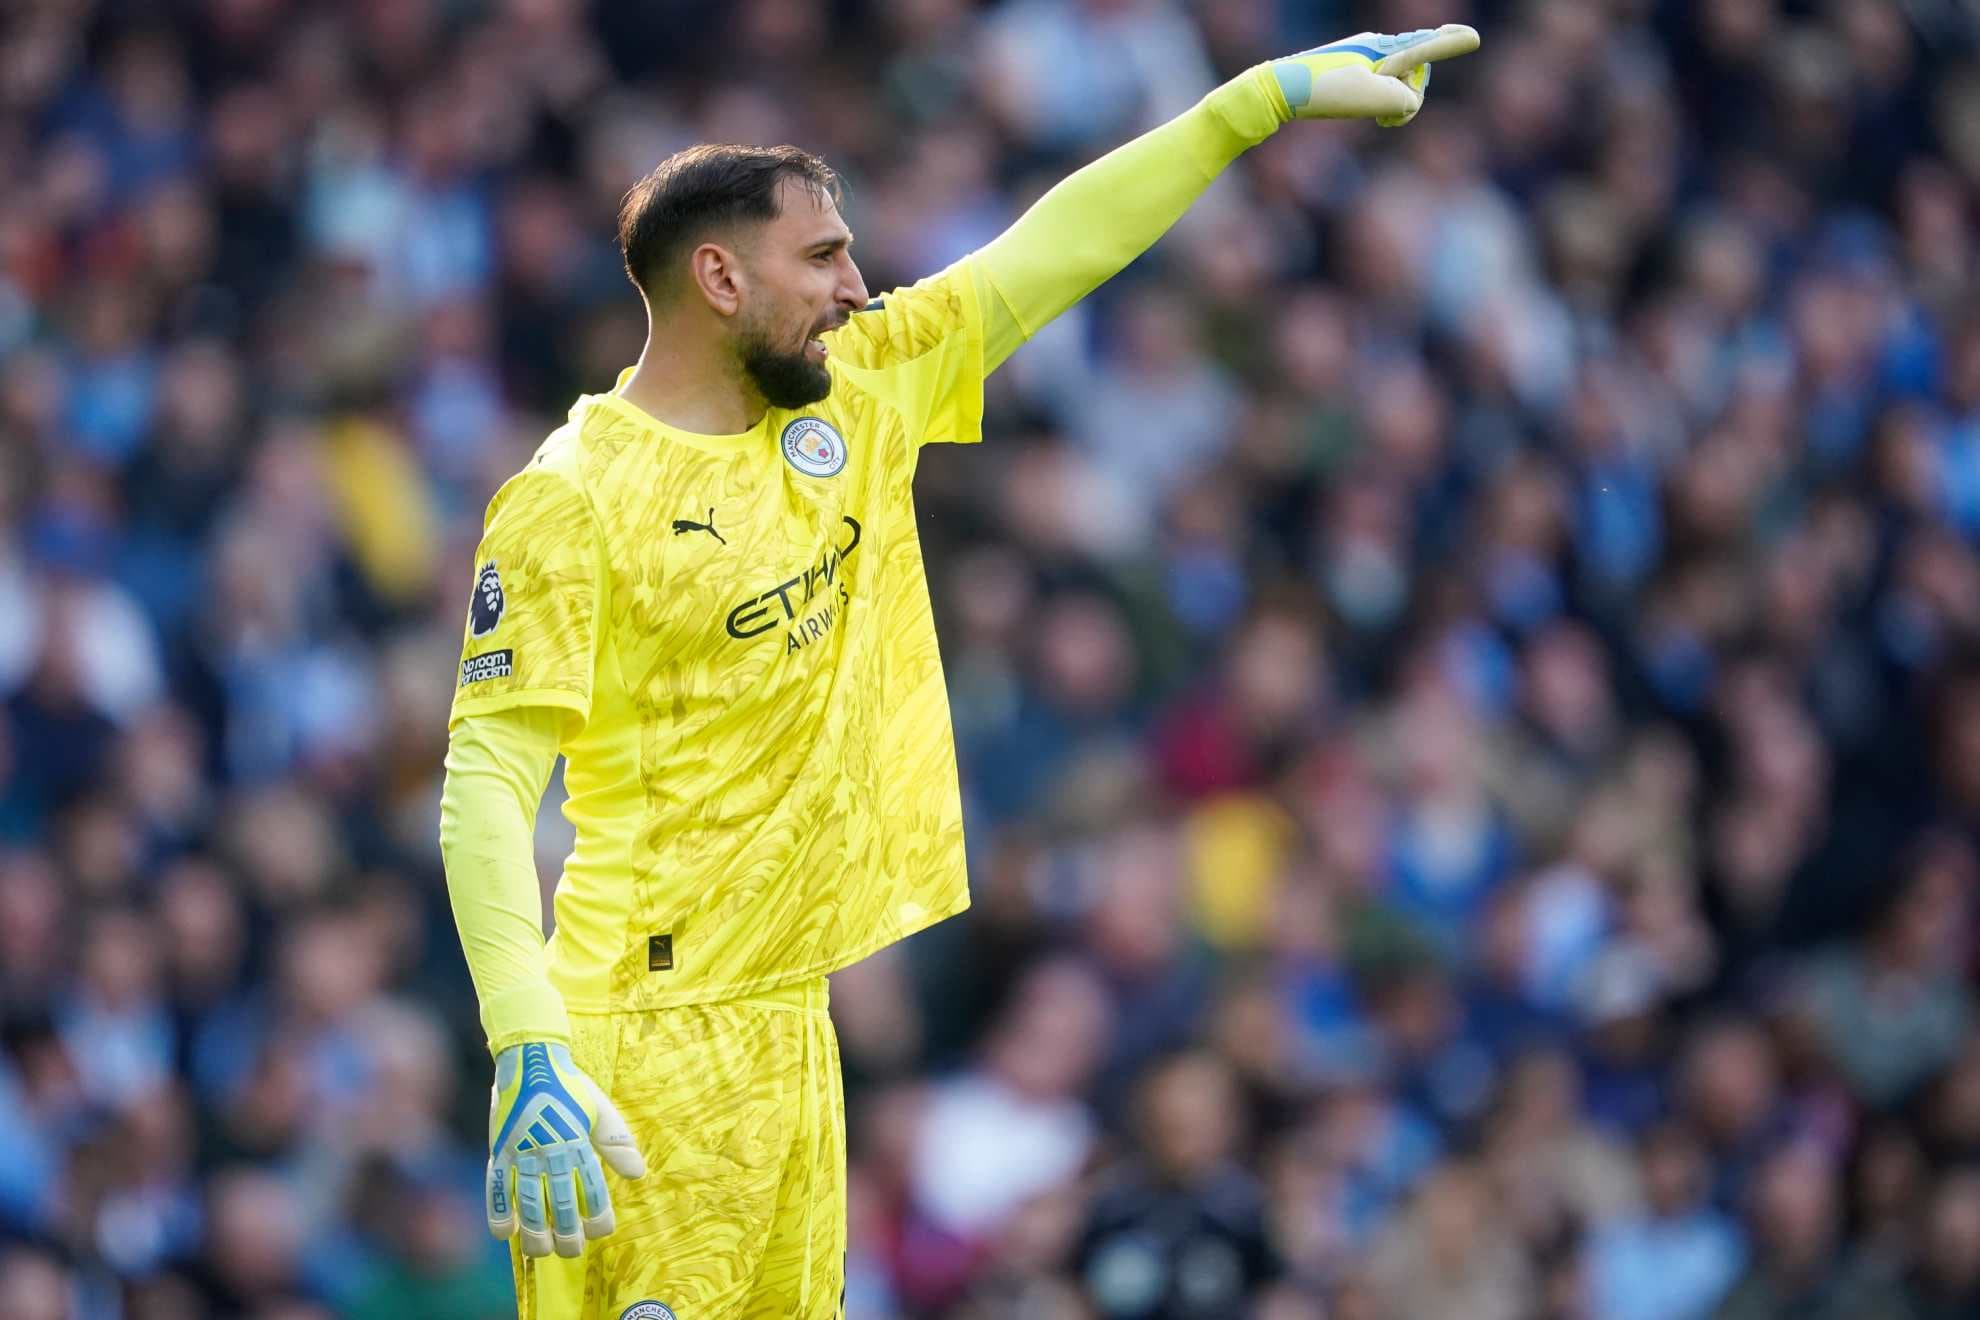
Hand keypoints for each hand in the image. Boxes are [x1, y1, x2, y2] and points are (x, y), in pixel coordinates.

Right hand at [487, 1041, 646, 1257]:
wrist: (531, 1059)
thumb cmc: (570, 1086)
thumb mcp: (601, 1109)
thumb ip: (617, 1143)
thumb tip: (638, 1174)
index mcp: (577, 1141)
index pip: (591, 1188)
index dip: (597, 1214)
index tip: (601, 1231)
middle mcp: (550, 1150)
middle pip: (559, 1201)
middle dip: (567, 1232)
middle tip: (572, 1251)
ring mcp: (522, 1151)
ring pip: (528, 1201)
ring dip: (535, 1231)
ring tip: (541, 1251)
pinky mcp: (499, 1149)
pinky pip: (496, 1186)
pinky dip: (498, 1211)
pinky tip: (505, 1234)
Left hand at [1270, 24, 1480, 126]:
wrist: (1281, 90)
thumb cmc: (1326, 92)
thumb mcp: (1374, 99)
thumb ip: (1405, 100)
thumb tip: (1409, 102)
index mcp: (1385, 49)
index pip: (1426, 45)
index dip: (1450, 44)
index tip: (1474, 38)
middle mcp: (1378, 47)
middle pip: (1415, 71)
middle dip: (1408, 95)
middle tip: (1382, 116)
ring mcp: (1365, 57)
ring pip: (1399, 83)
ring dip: (1392, 104)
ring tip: (1372, 116)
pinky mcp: (1354, 70)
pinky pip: (1382, 86)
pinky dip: (1381, 104)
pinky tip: (1371, 117)